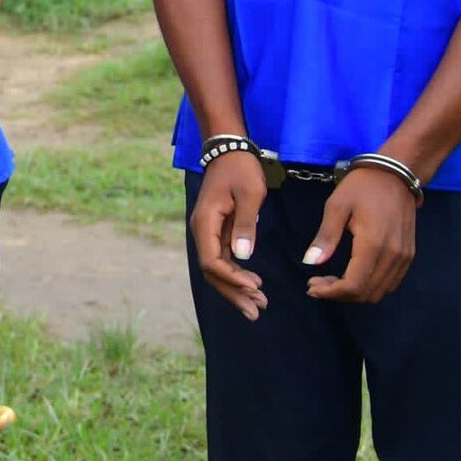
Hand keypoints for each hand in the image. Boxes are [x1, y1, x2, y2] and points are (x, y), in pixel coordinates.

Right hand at [190, 152, 268, 319]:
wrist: (230, 150)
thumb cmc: (241, 169)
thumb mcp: (249, 194)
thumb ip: (246, 225)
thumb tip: (243, 257)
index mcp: (205, 222)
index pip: (211, 261)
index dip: (231, 278)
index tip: (255, 287)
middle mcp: (202, 231)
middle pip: (212, 271)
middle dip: (233, 292)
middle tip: (257, 311)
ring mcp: (209, 232)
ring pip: (217, 268)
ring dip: (235, 288)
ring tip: (258, 304)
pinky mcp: (217, 231)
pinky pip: (223, 259)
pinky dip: (236, 275)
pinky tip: (252, 285)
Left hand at [303, 166, 417, 303]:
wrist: (396, 174)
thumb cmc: (362, 186)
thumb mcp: (337, 206)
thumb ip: (326, 237)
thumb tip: (310, 262)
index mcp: (373, 244)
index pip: (354, 285)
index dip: (331, 292)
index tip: (311, 287)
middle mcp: (392, 256)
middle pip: (366, 293)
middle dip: (339, 294)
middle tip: (318, 283)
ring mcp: (404, 257)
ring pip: (379, 292)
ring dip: (354, 293)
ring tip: (332, 280)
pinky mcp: (408, 255)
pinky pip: (389, 282)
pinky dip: (369, 286)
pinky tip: (352, 275)